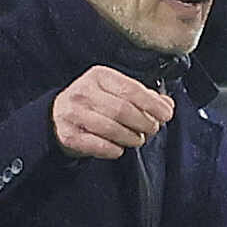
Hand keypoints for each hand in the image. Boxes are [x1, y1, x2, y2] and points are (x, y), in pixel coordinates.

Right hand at [51, 65, 174, 159]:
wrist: (59, 115)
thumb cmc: (96, 102)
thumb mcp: (117, 91)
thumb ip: (144, 96)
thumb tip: (167, 105)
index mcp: (100, 76)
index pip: (132, 89)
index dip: (153, 104)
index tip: (166, 115)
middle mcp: (84, 92)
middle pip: (123, 110)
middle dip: (144, 123)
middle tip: (152, 130)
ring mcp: (73, 113)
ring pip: (112, 129)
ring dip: (131, 138)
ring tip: (137, 139)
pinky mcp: (69, 134)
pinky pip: (97, 145)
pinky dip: (114, 149)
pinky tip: (119, 148)